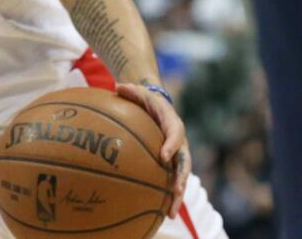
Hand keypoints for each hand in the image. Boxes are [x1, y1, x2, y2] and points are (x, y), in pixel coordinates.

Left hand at [116, 83, 189, 219]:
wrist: (158, 105)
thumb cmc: (146, 100)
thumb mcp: (139, 92)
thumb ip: (130, 90)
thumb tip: (117, 86)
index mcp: (173, 123)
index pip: (176, 134)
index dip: (171, 145)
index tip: (163, 156)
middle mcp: (179, 142)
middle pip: (184, 163)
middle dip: (181, 179)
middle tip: (176, 192)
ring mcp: (177, 155)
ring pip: (180, 178)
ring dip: (176, 196)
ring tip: (169, 213)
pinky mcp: (171, 164)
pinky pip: (170, 181)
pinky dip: (167, 197)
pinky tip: (159, 214)